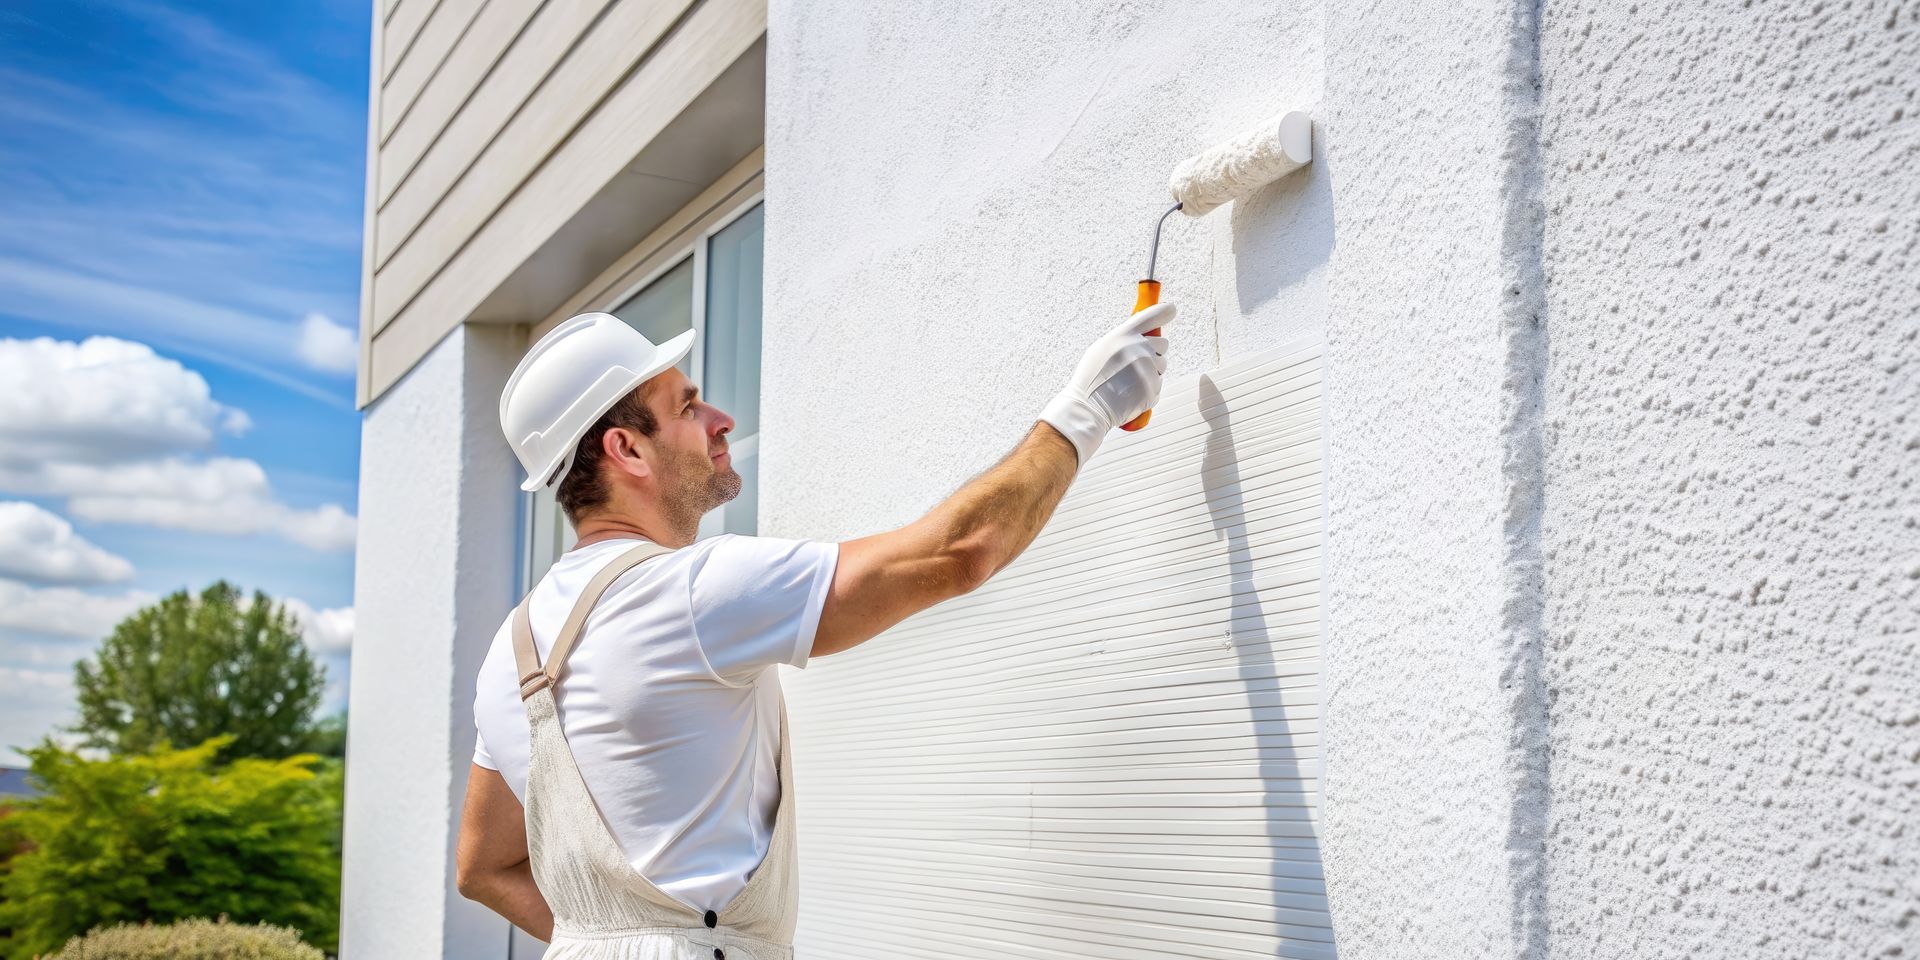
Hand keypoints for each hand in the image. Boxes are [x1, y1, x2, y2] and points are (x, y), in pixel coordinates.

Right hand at [1038, 302, 1174, 463]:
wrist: (1088, 408)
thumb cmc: (1091, 380)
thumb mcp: (1101, 349)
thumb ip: (1122, 338)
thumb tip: (1142, 333)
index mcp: (1124, 336)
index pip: (1151, 316)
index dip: (1165, 311)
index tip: (1172, 309)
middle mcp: (1139, 349)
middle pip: (1163, 343)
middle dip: (1154, 352)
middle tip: (1136, 363)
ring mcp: (1147, 370)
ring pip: (1162, 366)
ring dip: (1151, 372)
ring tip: (1129, 381)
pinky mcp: (1152, 389)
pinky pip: (1158, 386)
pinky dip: (1148, 391)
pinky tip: (1130, 394)